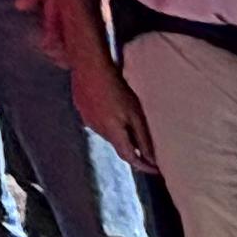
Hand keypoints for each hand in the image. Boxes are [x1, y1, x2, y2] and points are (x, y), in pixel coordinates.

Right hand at [72, 50, 155, 170]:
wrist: (89, 66)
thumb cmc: (116, 89)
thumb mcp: (135, 114)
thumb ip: (142, 138)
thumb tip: (151, 159)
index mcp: (113, 134)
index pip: (129, 158)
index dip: (143, 166)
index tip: (156, 169)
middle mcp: (98, 131)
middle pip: (118, 146)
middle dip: (131, 148)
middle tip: (145, 144)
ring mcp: (87, 120)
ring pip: (106, 134)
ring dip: (118, 134)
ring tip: (127, 122)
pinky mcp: (81, 109)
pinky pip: (97, 122)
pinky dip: (107, 122)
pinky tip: (110, 109)